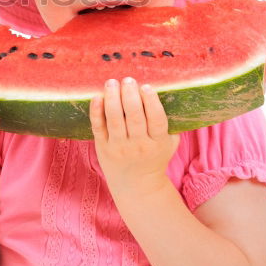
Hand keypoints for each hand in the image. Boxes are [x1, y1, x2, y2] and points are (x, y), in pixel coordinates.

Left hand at [89, 77, 179, 194]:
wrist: (136, 185)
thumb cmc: (154, 156)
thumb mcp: (169, 143)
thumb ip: (169, 122)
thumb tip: (168, 92)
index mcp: (158, 142)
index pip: (156, 121)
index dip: (152, 103)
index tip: (146, 87)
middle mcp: (139, 145)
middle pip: (134, 118)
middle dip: (130, 96)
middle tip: (128, 80)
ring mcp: (119, 147)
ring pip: (115, 120)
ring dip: (112, 99)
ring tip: (112, 82)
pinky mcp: (103, 147)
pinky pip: (98, 128)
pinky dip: (96, 112)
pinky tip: (97, 97)